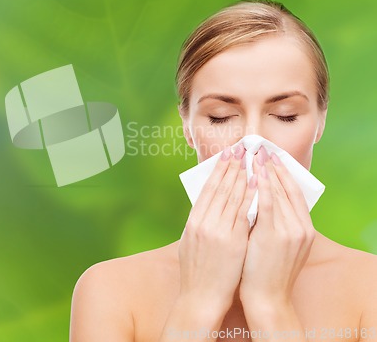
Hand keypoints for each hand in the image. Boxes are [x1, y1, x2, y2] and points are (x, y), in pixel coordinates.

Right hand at [178, 143, 257, 312]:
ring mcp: (217, 231)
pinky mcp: (232, 242)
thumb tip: (209, 205)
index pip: (207, 189)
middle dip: (232, 166)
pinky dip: (250, 196)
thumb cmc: (196, 272)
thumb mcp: (191, 242)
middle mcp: (203, 222)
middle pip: (220, 187)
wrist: (199, 298)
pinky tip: (257, 183)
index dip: (218, 170)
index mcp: (193, 221)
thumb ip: (201, 222)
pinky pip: (244, 213)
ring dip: (242, 175)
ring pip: (232, 196)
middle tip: (240, 149)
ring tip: (250, 160)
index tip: (226, 155)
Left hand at [239, 146, 315, 306]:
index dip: (283, 172)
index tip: (272, 156)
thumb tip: (260, 197)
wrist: (266, 298)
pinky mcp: (274, 235)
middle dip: (273, 166)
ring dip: (266, 171)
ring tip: (255, 154)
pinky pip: (268, 204)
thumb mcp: (278, 244)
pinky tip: (255, 173)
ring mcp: (289, 231)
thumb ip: (275, 222)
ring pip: (278, 192)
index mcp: (304, 229)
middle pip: (287, 188)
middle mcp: (301, 227)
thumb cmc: (266, 271)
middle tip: (262, 147)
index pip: (294, 192)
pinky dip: (262, 186)